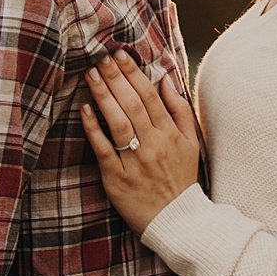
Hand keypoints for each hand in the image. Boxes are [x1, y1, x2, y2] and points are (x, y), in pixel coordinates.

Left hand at [81, 50, 201, 236]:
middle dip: (116, 77)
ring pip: (118, 123)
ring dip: (103, 96)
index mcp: (171, 134)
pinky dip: (93, 129)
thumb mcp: (191, 143)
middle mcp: (154, 145)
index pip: (150, 96)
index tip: (120, 54)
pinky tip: (84, 110)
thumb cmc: (181, 178)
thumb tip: (165, 79)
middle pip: (132, 104)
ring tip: (91, 75)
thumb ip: (179, 110)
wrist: (177, 221)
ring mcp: (135, 162)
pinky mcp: (117, 179)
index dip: (134, 73)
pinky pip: (103, 150)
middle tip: (101, 57)